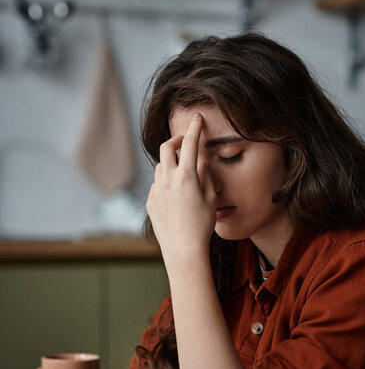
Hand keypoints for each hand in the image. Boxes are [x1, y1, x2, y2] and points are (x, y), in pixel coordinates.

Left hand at [146, 114, 216, 266]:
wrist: (183, 249)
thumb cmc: (202, 225)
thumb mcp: (211, 198)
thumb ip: (206, 175)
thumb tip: (202, 160)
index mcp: (186, 176)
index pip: (189, 144)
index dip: (194, 128)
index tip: (197, 119)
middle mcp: (167, 179)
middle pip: (166, 147)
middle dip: (176, 140)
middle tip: (184, 142)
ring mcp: (156, 190)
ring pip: (160, 166)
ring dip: (170, 163)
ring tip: (183, 173)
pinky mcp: (150, 202)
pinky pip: (157, 185)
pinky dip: (166, 182)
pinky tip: (176, 196)